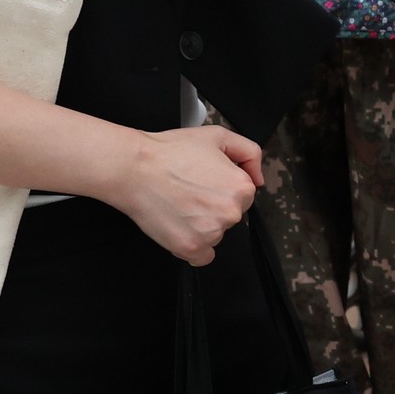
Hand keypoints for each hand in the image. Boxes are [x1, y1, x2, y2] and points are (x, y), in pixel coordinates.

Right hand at [105, 122, 263, 264]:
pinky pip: (202, 256)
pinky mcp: (190, 248)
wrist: (134, 168)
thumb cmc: (171, 152)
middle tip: (189, 191)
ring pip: (215, 234)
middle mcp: (231, 213)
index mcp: (242, 188)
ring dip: (201, 225)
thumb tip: (259, 179)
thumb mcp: (218, 137)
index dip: (222, 185)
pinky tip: (179, 226)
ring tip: (178, 204)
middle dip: (213, 206)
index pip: (243, 195)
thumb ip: (249, 153)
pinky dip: (192, 246)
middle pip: (230, 215)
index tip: (203, 180)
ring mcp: (211, 233)